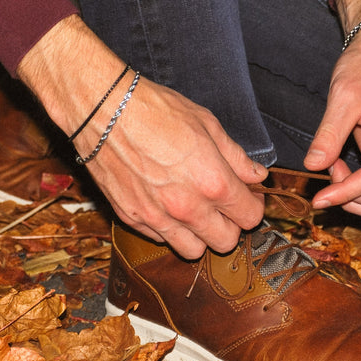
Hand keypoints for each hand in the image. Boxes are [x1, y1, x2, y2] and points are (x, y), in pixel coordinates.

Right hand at [18, 15, 266, 258]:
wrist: (104, 110)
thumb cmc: (155, 110)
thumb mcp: (206, 123)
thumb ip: (236, 157)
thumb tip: (256, 176)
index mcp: (213, 182)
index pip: (250, 216)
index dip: (252, 205)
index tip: (246, 195)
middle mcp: (187, 208)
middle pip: (226, 242)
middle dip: (230, 224)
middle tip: (222, 204)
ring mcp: (157, 217)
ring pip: (193, 251)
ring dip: (200, 235)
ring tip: (194, 210)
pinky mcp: (132, 218)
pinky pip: (161, 239)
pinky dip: (169, 229)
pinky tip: (165, 204)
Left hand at [304, 0, 360, 217]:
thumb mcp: (344, 96)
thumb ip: (330, 133)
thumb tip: (313, 166)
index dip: (345, 193)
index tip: (319, 200)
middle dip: (352, 197)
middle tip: (327, 171)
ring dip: (358, 196)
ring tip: (334, 169)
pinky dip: (359, 187)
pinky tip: (339, 166)